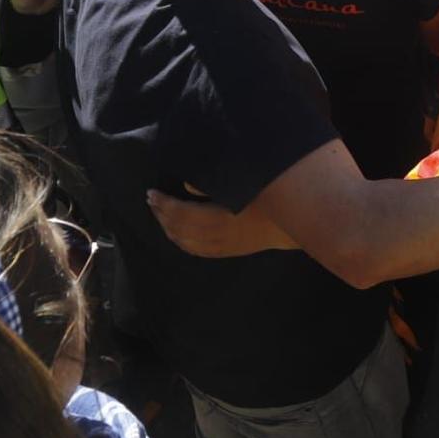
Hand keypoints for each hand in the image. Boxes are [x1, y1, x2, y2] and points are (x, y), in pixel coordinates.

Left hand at [147, 189, 296, 256]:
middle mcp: (212, 237)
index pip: (179, 212)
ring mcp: (217, 247)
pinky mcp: (223, 252)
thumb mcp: (239, 187)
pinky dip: (180, 241)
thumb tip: (186, 184)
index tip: (151, 192)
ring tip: (159, 214)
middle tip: (151, 200)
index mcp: (215, 219)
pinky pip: (194, 250)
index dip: (163, 203)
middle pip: (178, 228)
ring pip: (183, 241)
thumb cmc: (265, 201)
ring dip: (167, 227)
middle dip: (161, 214)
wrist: (287, 226)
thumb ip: (211, 185)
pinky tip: (175, 234)